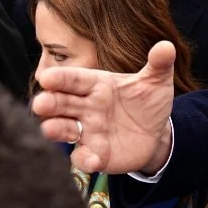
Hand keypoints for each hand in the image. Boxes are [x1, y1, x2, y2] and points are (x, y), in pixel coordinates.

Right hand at [32, 41, 175, 173]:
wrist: (156, 134)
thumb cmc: (148, 102)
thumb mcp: (156, 82)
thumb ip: (159, 64)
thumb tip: (167, 46)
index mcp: (96, 85)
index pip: (74, 79)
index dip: (61, 78)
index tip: (46, 77)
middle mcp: (86, 107)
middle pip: (61, 102)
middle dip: (49, 103)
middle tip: (40, 104)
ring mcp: (87, 131)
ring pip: (63, 129)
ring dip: (55, 129)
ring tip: (49, 129)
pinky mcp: (94, 153)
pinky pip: (83, 157)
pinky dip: (84, 159)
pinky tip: (91, 160)